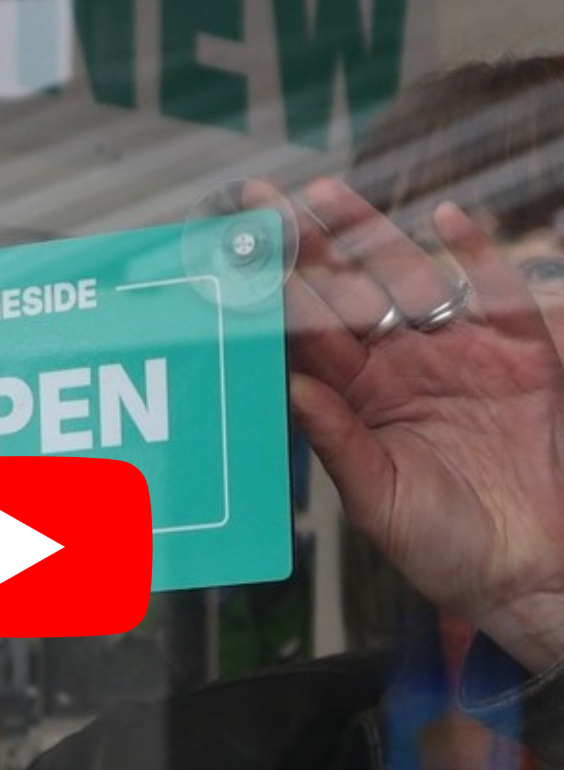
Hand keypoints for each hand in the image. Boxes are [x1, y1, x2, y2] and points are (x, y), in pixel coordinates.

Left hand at [284, 177, 563, 674]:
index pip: (308, 337)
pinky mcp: (520, 355)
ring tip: (327, 195)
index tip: (238, 260)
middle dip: (308, 247)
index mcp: (362, 402)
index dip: (274, 296)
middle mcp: (405, 367)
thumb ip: (339, 444)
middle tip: (264, 202)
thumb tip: (291, 388)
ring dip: (373, 236)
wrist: (532, 575)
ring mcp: (462, 354)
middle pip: (349, 293)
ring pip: (411, 280)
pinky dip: (476, 254)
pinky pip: (497, 294)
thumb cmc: (448, 552)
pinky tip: (447, 219)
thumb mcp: (381, 504)